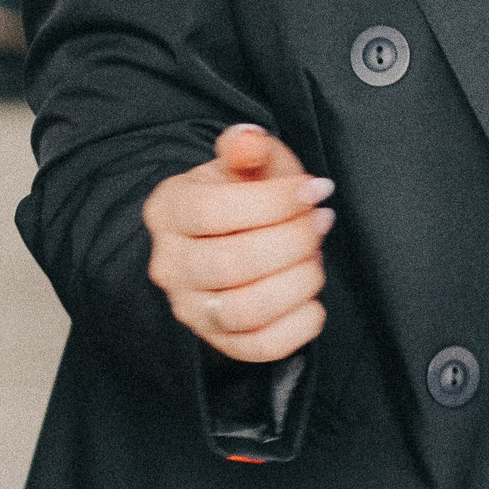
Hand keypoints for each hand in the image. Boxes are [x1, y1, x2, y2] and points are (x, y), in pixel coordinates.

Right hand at [144, 123, 333, 362]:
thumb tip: (248, 141)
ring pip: (246, 310)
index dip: (273, 202)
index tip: (313, 190)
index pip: (213, 211)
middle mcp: (169, 265)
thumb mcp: (245, 162)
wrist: (230, 236)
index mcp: (168, 210)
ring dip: (297, 283)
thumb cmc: (242, 194)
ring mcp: (191, 309)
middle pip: (231, 263)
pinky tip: (313, 299)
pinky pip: (261, 347)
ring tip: (315, 259)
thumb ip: (248, 147)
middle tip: (320, 223)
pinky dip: (299, 326)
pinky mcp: (220, 342)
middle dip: (292, 241)